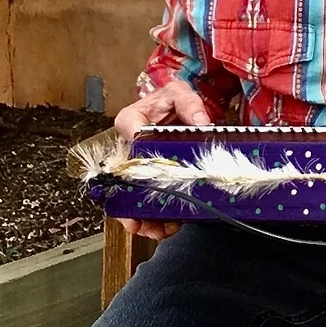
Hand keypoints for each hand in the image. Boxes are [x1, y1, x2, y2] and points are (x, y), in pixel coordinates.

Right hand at [111, 80, 210, 241]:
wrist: (176, 106)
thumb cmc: (172, 99)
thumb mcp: (182, 95)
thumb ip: (191, 106)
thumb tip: (203, 124)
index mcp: (131, 120)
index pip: (127, 133)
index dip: (135, 154)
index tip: (144, 172)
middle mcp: (128, 145)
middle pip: (122, 176)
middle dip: (130, 202)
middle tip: (140, 223)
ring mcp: (137, 164)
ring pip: (131, 194)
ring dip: (142, 215)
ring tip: (157, 230)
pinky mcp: (149, 176)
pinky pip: (145, 198)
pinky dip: (154, 214)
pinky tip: (167, 225)